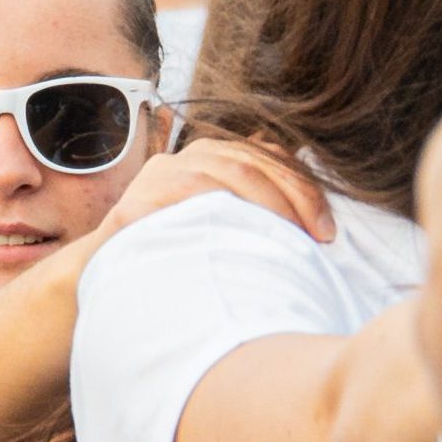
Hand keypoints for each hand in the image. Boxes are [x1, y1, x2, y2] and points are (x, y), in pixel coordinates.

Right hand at [97, 134, 335, 248]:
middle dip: (296, 199)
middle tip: (322, 239)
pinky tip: (244, 237)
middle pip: (255, 162)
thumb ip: (257, 211)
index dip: (305, 190)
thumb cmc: (180, 261)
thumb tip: (313, 207)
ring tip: (292, 239)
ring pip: (228, 172)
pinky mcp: (139, 202)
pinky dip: (220, 210)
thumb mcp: (226, 231)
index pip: (270, 158)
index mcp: (215, 158)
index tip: (329, 232)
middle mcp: (189, 158)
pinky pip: (187, 194)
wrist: (112, 283)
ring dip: (269, 206)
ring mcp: (162, 176)